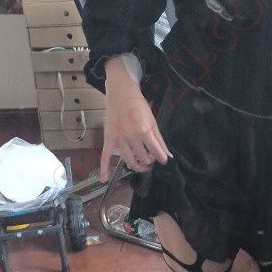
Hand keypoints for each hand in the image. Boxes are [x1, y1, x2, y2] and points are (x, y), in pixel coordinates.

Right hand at [101, 68, 171, 182]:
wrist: (121, 92)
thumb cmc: (138, 105)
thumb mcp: (153, 121)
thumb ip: (160, 139)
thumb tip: (168, 155)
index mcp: (144, 131)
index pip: (156, 153)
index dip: (161, 159)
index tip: (163, 160)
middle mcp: (131, 137)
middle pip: (143, 159)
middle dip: (149, 161)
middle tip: (151, 158)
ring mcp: (119, 139)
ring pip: (129, 161)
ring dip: (137, 166)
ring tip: (141, 164)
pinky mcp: (109, 138)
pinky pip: (105, 156)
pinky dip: (104, 168)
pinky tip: (103, 179)